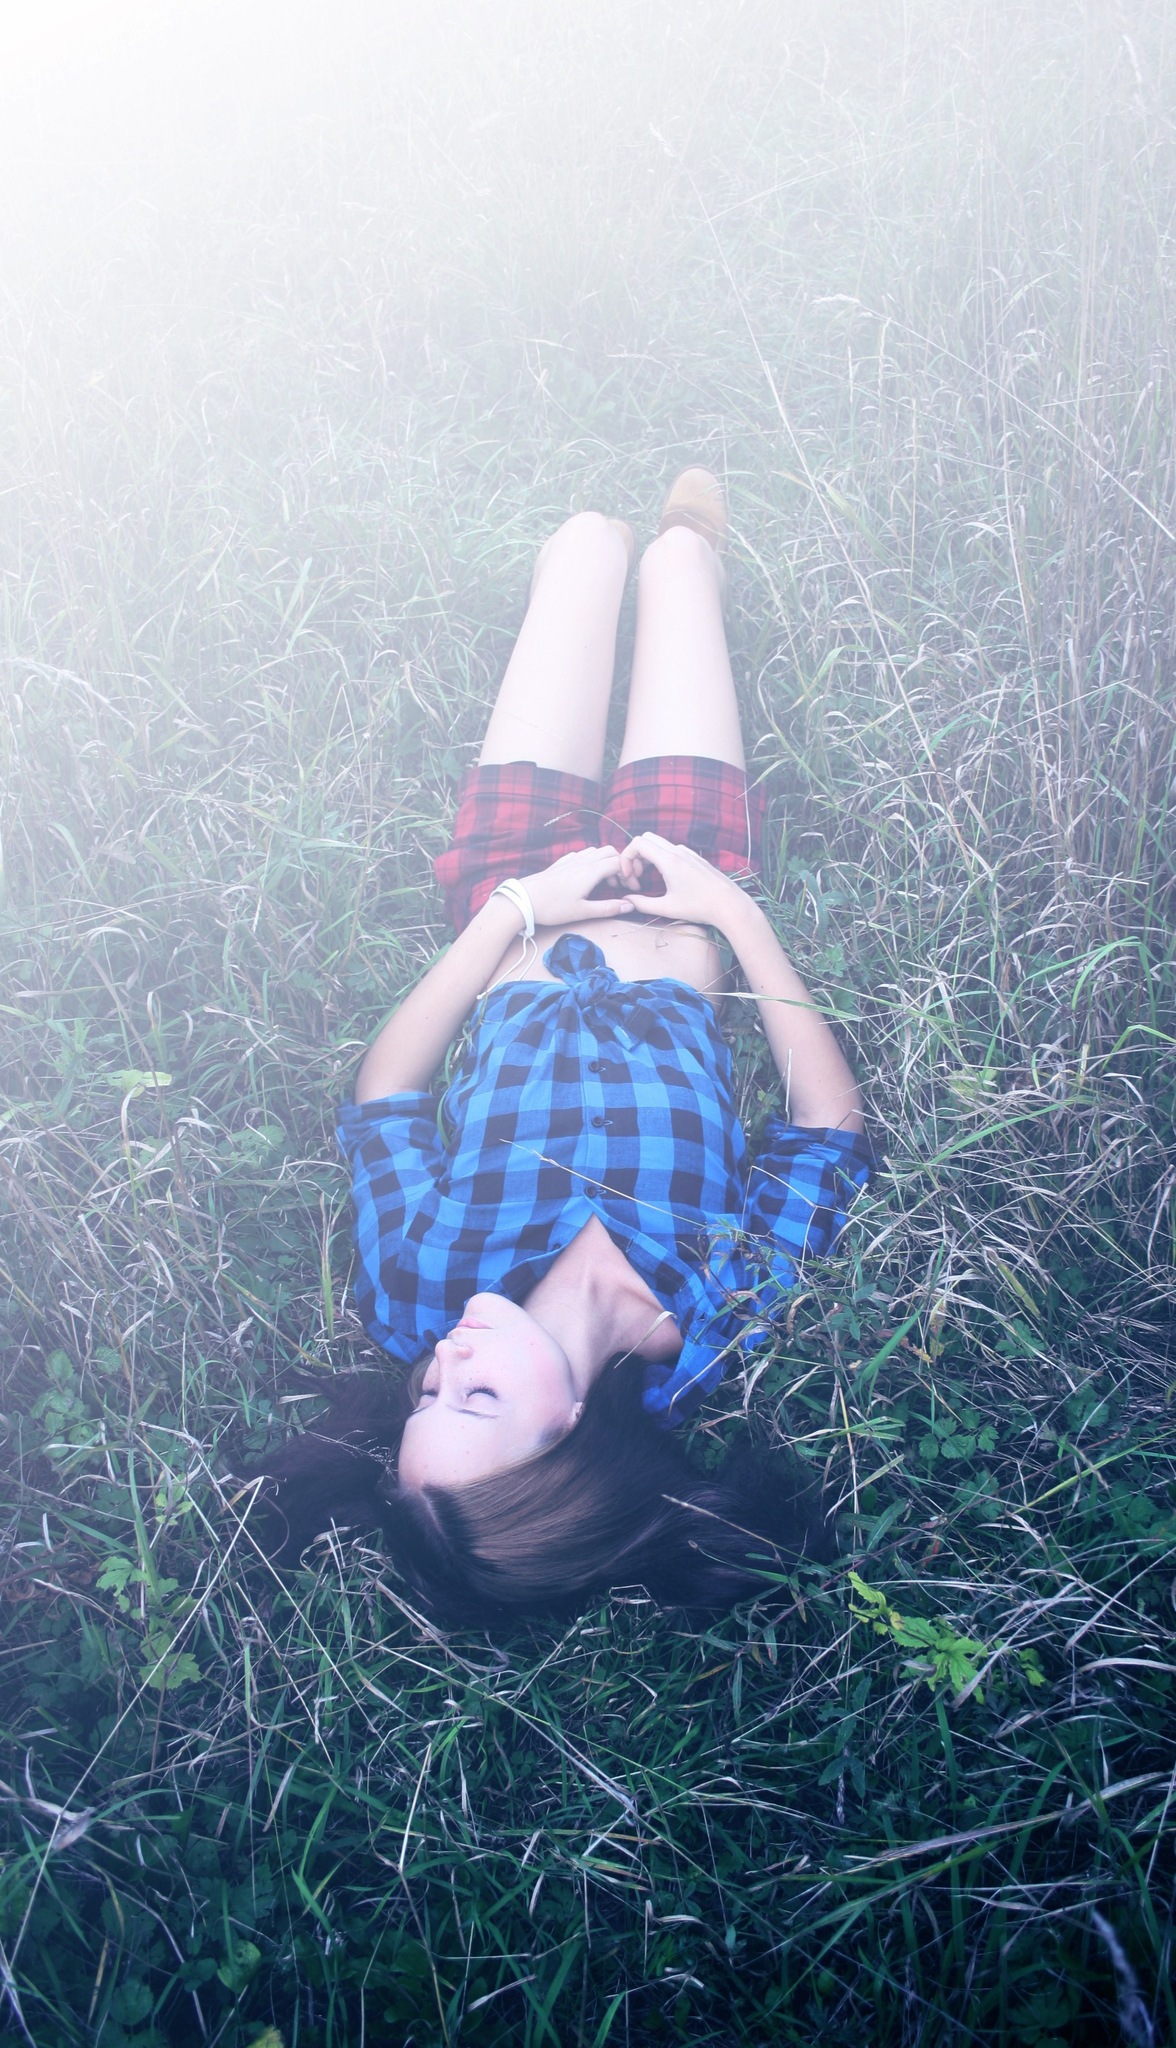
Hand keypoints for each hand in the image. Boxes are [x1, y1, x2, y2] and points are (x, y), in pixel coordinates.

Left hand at [518, 845, 637, 925]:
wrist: (523, 900)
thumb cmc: (552, 907)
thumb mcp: (583, 912)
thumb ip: (608, 908)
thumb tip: (630, 906)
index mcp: (591, 871)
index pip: (619, 863)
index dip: (630, 874)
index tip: (632, 888)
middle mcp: (582, 861)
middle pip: (610, 852)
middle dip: (620, 865)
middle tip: (620, 883)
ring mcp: (570, 860)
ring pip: (596, 851)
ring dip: (606, 862)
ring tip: (605, 882)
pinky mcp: (561, 863)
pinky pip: (582, 854)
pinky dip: (592, 861)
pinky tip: (587, 876)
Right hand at [617, 833, 747, 931]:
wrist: (729, 904)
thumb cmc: (699, 907)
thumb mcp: (667, 908)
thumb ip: (642, 904)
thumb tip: (627, 900)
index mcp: (669, 860)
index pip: (638, 843)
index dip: (626, 857)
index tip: (629, 877)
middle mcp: (678, 851)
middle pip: (646, 838)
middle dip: (635, 854)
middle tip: (636, 876)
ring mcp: (688, 852)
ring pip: (659, 843)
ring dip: (647, 857)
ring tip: (647, 878)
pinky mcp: (695, 857)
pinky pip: (671, 849)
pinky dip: (660, 858)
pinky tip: (664, 877)